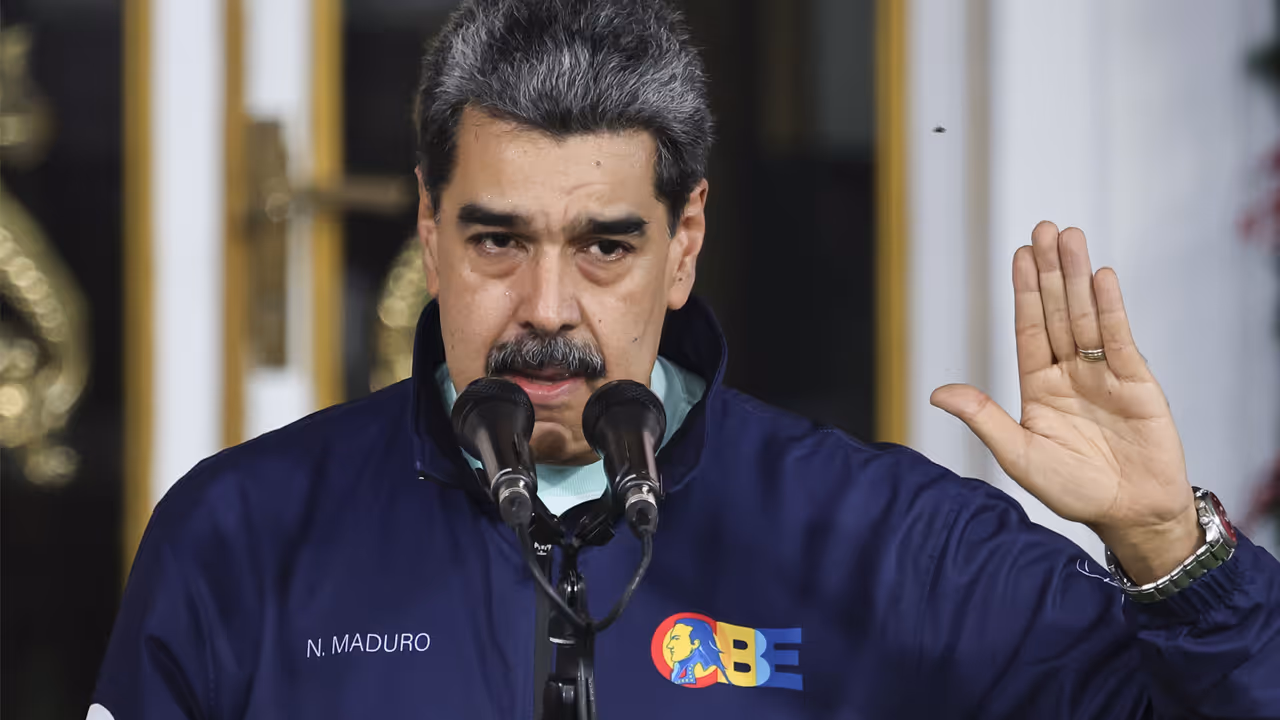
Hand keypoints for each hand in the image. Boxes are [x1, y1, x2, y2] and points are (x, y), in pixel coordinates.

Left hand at [930, 222, 1200, 581]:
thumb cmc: (1074, 489)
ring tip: (1070, 237)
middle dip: (1050, 271)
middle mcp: (1070, 373)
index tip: (1019, 254)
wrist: (1131, 514)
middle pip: (1057, 312)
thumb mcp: (1018, 454)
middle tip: (1043, 227)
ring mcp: (1104, 374)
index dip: (1024, 291)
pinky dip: (1110, 307)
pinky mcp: (1137, 382)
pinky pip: (1119, 338)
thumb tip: (936, 393)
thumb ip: (983, 418)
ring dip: (1077, 277)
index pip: (1028, 328)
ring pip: (1086, 316)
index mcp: (1039, 387)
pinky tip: (1100, 277)